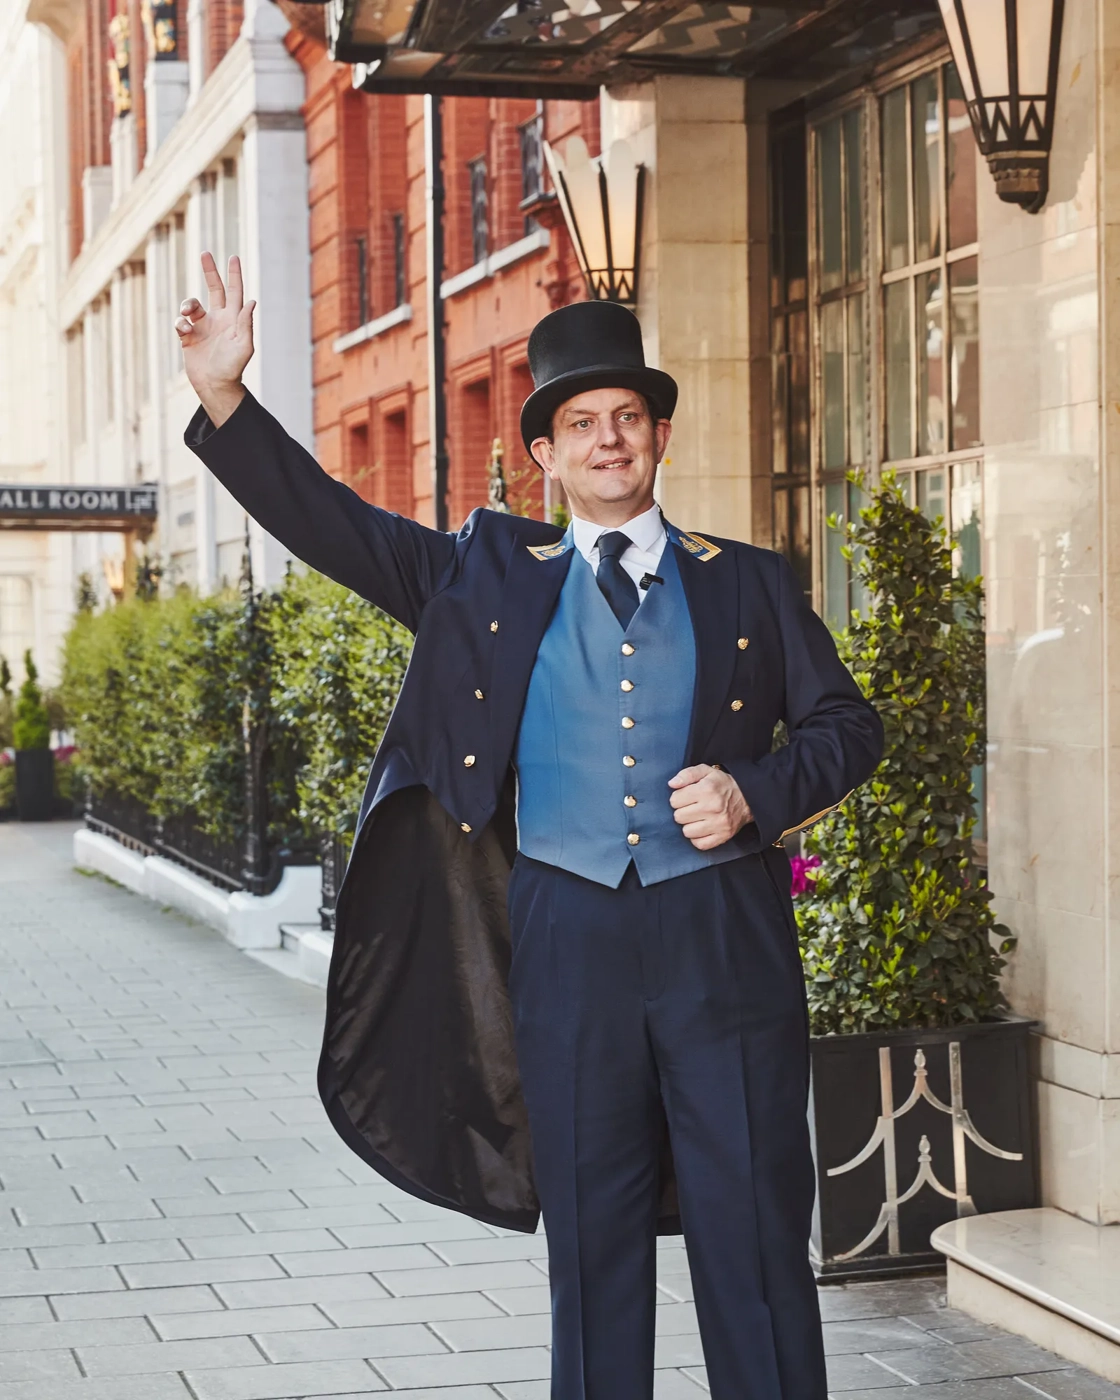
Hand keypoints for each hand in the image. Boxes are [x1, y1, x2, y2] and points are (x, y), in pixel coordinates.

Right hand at [175, 252, 253, 425]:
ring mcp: (202, 327)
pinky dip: (180, 323)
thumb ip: (245, 324)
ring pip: (192, 304)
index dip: (234, 275)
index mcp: (233, 319)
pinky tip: (185, 332)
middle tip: (205, 253)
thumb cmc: (233, 368)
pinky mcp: (188, 336)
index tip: (233, 257)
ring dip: (188, 304)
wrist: (215, 385)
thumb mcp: (243, 346)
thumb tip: (252, 301)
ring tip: (187, 314)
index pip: (235, 292)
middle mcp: (218, 319)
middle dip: (210, 272)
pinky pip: (180, 321)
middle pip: (214, 289)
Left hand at [668, 764, 751, 850]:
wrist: (748, 798)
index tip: (686, 797)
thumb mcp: (706, 771)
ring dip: (689, 825)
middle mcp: (713, 807)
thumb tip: (672, 784)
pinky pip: (699, 844)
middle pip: (678, 817)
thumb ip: (687, 774)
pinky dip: (697, 838)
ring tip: (697, 817)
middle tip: (692, 807)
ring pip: (687, 832)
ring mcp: (718, 824)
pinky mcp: (723, 836)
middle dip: (682, 811)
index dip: (678, 798)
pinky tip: (702, 828)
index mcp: (706, 789)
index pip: (674, 800)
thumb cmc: (723, 784)